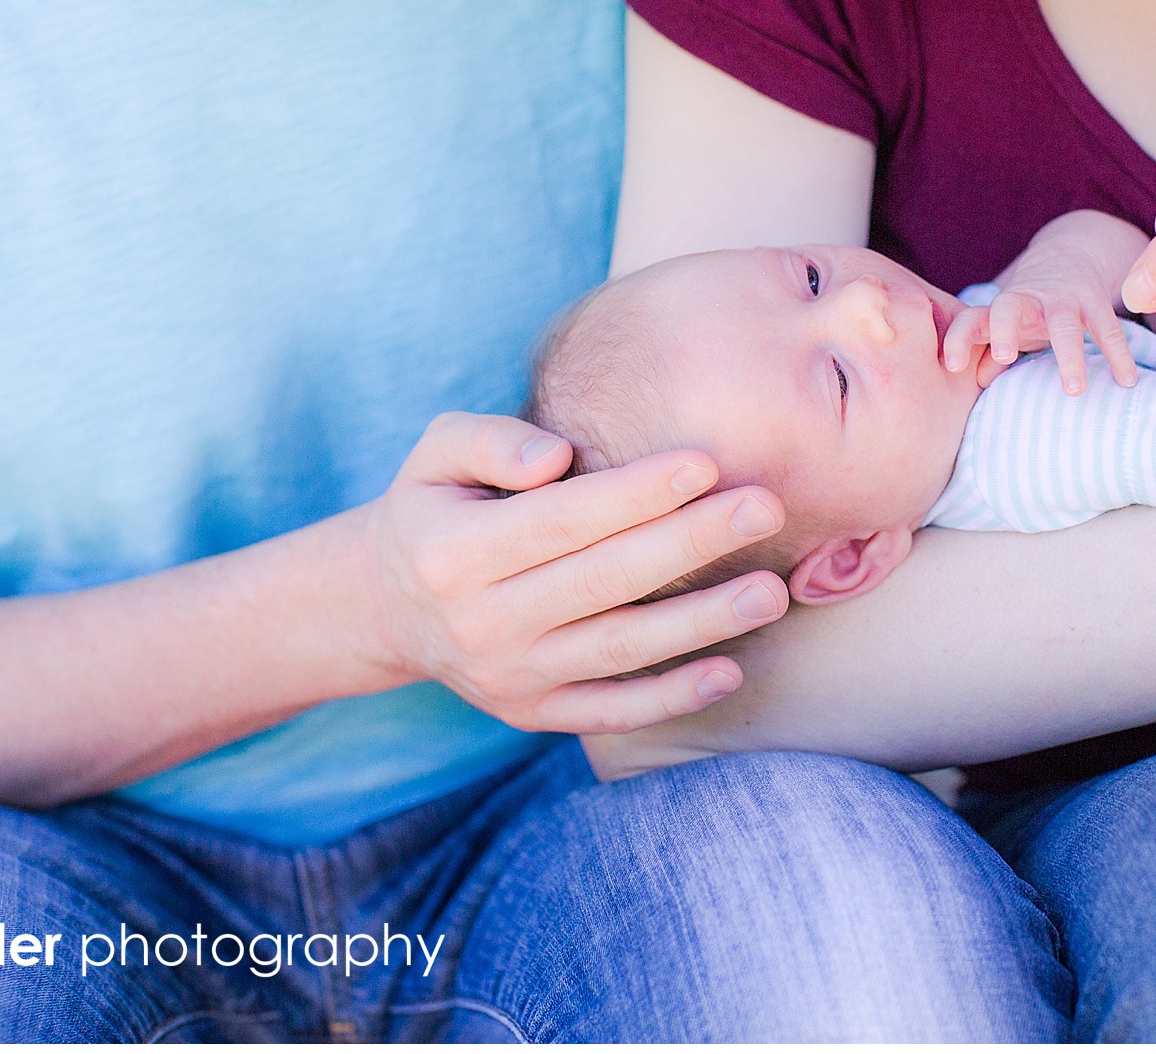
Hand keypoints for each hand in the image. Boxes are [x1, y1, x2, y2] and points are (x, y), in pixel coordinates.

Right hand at [359, 412, 792, 734]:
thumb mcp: (435, 455)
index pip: (564, 520)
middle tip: (765, 509)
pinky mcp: (532, 713)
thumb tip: (557, 457)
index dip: (636, 493)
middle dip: (690, 544)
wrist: (385, 606)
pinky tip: (731, 671)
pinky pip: (610, 711)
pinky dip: (671, 697)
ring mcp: (509, 677)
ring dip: (701, 624)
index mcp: (455, 552)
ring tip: (770, 592)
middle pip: (604, 581)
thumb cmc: (434, 506)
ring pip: (619, 650)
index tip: (707, 464)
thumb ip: (490, 440)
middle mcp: (481, 622)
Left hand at [943, 210, 1145, 393]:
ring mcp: (1062, 298)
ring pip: (1064, 322)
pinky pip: (1107, 328)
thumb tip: (975, 380)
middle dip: (1003, 329)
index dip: (959, 339)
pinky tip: (1127, 381)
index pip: (971, 318)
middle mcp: (1027, 300)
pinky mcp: (1094, 301)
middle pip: (1009, 307)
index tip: (951, 365)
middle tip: (1003, 356)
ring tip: (1073, 390)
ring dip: (1068, 353)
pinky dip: (1118, 354)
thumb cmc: (1028, 308)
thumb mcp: (1006, 329)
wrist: (1067, 256)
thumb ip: (988, 355)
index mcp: (999, 309)